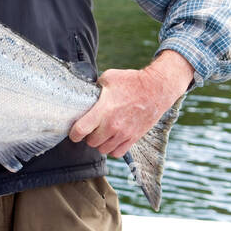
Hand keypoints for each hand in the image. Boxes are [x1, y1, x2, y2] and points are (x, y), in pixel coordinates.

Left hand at [69, 51, 193, 155]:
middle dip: (88, 136)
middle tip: (91, 129)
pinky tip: (112, 140)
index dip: (73, 133)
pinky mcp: (133, 138)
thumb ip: (96, 87)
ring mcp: (124, 134)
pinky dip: (112, 149)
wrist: (157, 88)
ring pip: (103, 149)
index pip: (80, 130)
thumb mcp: (109, 77)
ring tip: (102, 134)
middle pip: (91, 142)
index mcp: (103, 110)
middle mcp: (112, 125)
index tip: (74, 132)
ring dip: (100, 143)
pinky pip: (117, 153)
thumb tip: (88, 92)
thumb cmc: (132, 81)